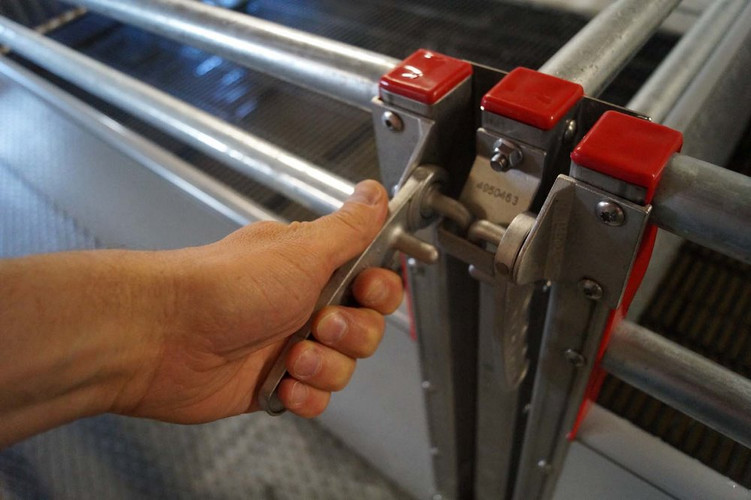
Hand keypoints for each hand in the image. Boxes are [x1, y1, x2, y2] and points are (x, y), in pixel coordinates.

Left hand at [112, 180, 402, 421]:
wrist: (161, 338)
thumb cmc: (224, 287)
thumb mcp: (300, 250)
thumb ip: (349, 227)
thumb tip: (375, 192)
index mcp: (312, 267)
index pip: (373, 280)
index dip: (380, 291)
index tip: (365, 290)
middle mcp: (303, 304)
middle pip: (366, 328)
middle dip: (351, 333)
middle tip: (320, 324)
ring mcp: (288, 346)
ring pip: (344, 367)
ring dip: (325, 367)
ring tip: (290, 358)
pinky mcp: (274, 384)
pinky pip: (316, 399)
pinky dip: (305, 396)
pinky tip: (282, 384)